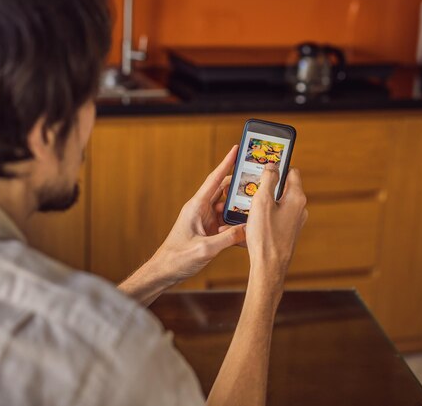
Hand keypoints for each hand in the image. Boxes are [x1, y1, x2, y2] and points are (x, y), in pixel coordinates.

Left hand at [151, 145, 246, 282]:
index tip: (237, 149)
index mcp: (196, 206)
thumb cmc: (177, 258)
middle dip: (240, 185)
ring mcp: (204, 219)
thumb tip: (247, 229)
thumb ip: (227, 238)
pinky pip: (226, 221)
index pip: (215, 179)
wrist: (164, 272)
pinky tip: (246, 227)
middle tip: (258, 181)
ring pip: (227, 206)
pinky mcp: (208, 230)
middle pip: (224, 190)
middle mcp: (200, 209)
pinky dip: (235, 222)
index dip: (226, 163)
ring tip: (256, 206)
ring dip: (239, 207)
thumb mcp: (205, 249)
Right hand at [245, 164, 307, 296]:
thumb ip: (268, 179)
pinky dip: (266, 215)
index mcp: (297, 198)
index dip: (278, 167)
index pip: (291, 172)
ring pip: (279, 203)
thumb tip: (272, 166)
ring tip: (248, 206)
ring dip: (265, 202)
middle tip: (252, 187)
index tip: (265, 166)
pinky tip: (252, 221)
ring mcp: (295, 221)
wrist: (269, 266)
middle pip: (284, 187)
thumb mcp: (262, 201)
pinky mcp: (288, 232)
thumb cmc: (265, 235)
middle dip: (268, 186)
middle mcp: (300, 209)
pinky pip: (277, 216)